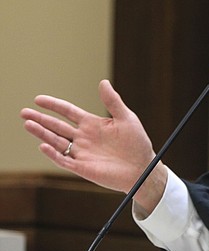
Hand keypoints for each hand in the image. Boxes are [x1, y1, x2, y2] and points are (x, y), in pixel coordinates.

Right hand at [20, 79, 166, 213]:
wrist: (143, 168)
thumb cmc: (137, 143)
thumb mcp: (126, 118)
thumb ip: (113, 102)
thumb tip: (103, 82)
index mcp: (92, 124)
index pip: (68, 112)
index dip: (53, 105)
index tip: (38, 99)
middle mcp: (83, 137)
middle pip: (57, 126)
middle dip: (40, 119)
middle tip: (23, 112)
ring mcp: (81, 152)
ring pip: (56, 141)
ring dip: (42, 134)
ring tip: (28, 124)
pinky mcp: (82, 167)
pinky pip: (63, 160)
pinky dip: (53, 154)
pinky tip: (44, 145)